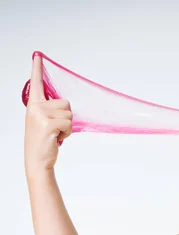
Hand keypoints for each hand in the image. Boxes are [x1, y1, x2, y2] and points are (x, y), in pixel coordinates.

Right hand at [24, 55, 72, 175]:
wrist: (38, 160)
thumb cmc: (44, 141)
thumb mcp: (43, 121)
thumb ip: (49, 110)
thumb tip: (62, 103)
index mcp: (33, 105)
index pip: (35, 83)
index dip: (37, 69)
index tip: (38, 55)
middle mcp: (35, 107)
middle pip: (65, 103)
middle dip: (66, 117)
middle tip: (54, 129)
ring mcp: (40, 115)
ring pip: (69, 114)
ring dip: (67, 126)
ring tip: (55, 134)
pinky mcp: (48, 124)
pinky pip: (69, 124)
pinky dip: (67, 133)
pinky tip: (57, 138)